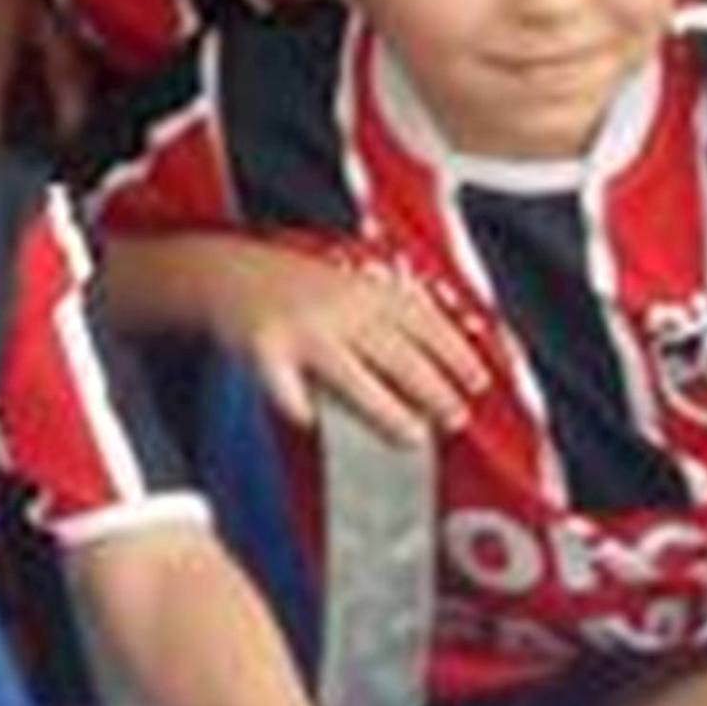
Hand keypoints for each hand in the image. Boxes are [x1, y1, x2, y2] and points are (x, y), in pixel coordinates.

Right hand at [224, 246, 491, 444]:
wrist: (228, 270)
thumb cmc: (297, 288)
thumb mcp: (351, 288)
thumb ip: (390, 318)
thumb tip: (441, 367)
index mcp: (366, 292)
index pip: (425, 323)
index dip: (457, 354)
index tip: (478, 382)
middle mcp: (339, 308)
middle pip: (399, 355)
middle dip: (434, 390)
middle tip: (453, 417)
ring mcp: (302, 329)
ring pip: (354, 378)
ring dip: (388, 411)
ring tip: (412, 435)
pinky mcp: (263, 348)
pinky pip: (285, 385)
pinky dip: (300, 405)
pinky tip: (312, 420)